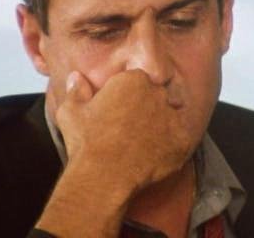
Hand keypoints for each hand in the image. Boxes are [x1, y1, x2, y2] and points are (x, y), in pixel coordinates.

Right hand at [55, 69, 195, 192]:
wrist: (103, 176)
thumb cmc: (85, 141)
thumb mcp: (70, 112)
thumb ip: (76, 91)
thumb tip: (76, 77)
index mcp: (133, 79)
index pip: (138, 81)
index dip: (129, 96)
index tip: (121, 111)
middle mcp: (157, 93)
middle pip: (157, 96)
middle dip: (147, 108)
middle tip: (132, 128)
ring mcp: (172, 116)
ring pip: (171, 115)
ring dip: (162, 125)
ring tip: (145, 143)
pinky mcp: (183, 139)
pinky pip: (182, 138)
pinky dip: (173, 145)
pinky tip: (156, 154)